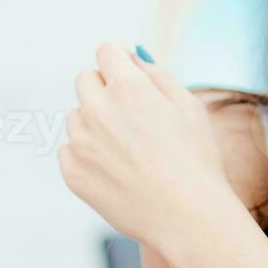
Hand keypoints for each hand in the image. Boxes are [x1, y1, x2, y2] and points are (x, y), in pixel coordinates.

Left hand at [57, 42, 234, 248]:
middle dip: (105, 89)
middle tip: (133, 116)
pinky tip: (119, 171)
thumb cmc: (197, 160)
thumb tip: (132, 58)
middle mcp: (97, 109)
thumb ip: (158, 75)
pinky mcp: (72, 171)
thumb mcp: (190, 107)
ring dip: (95, 124)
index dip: (121, 62)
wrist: (188, 216)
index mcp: (128, 87)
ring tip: (130, 151)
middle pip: (85, 79)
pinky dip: (89, 155)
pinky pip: (70, 150)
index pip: (106, 51)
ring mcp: (80, 142)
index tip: (130, 77)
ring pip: (76, 116)